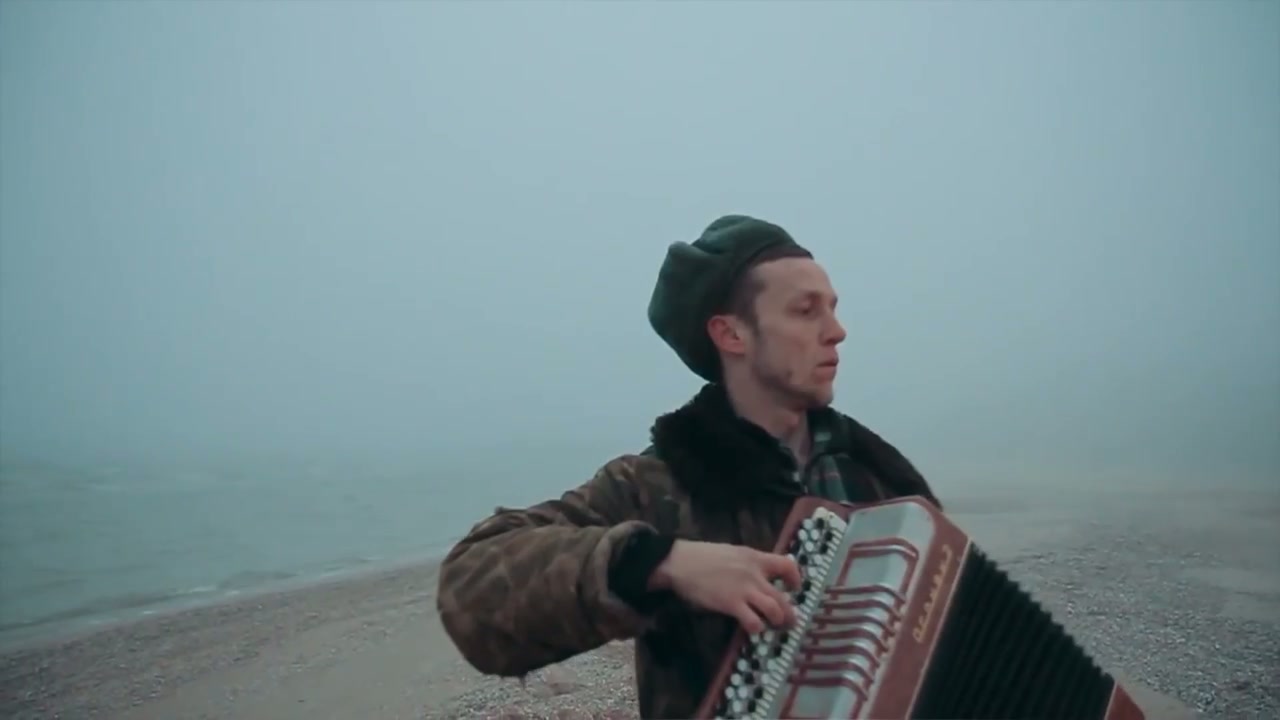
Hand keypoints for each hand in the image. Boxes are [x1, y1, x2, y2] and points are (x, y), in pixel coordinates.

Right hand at [647, 540, 801, 633]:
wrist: (681, 562)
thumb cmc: (703, 556)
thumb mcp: (733, 552)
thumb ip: (749, 562)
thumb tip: (762, 572)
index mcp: (755, 557)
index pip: (787, 565)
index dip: (796, 579)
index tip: (793, 588)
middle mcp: (755, 574)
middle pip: (784, 597)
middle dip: (790, 613)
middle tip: (789, 621)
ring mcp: (745, 590)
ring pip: (775, 610)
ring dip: (778, 622)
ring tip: (773, 626)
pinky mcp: (732, 604)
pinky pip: (754, 622)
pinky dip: (757, 628)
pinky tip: (753, 628)